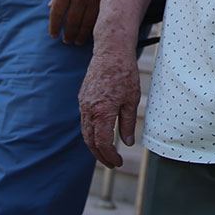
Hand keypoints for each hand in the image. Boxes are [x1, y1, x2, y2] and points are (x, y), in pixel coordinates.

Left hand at [49, 0, 112, 44]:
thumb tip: (50, 8)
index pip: (56, 13)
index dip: (54, 27)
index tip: (54, 34)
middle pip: (71, 22)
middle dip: (68, 35)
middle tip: (67, 41)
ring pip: (85, 24)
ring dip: (80, 36)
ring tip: (77, 41)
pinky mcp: (106, 0)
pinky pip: (98, 20)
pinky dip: (93, 29)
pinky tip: (90, 34)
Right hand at [79, 48, 139, 167]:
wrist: (111, 51)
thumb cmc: (125, 73)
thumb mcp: (132, 100)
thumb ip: (128, 123)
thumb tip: (126, 142)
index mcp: (102, 112)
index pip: (102, 143)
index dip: (110, 156)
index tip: (118, 162)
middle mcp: (88, 110)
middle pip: (90, 141)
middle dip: (100, 155)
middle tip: (113, 163)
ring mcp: (83, 103)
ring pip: (85, 131)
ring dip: (94, 145)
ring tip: (107, 153)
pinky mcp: (82, 97)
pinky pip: (84, 120)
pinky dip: (91, 132)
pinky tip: (100, 134)